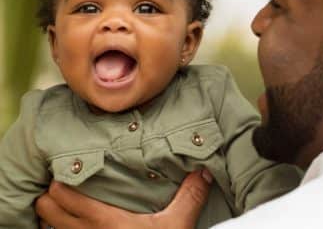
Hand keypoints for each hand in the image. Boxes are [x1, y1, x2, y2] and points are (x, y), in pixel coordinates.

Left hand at [36, 170, 211, 228]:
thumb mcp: (177, 227)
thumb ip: (190, 197)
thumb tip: (204, 171)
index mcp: (105, 222)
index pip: (67, 197)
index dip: (61, 182)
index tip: (64, 169)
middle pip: (49, 211)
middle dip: (49, 197)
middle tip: (57, 183)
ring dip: (49, 217)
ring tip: (55, 205)